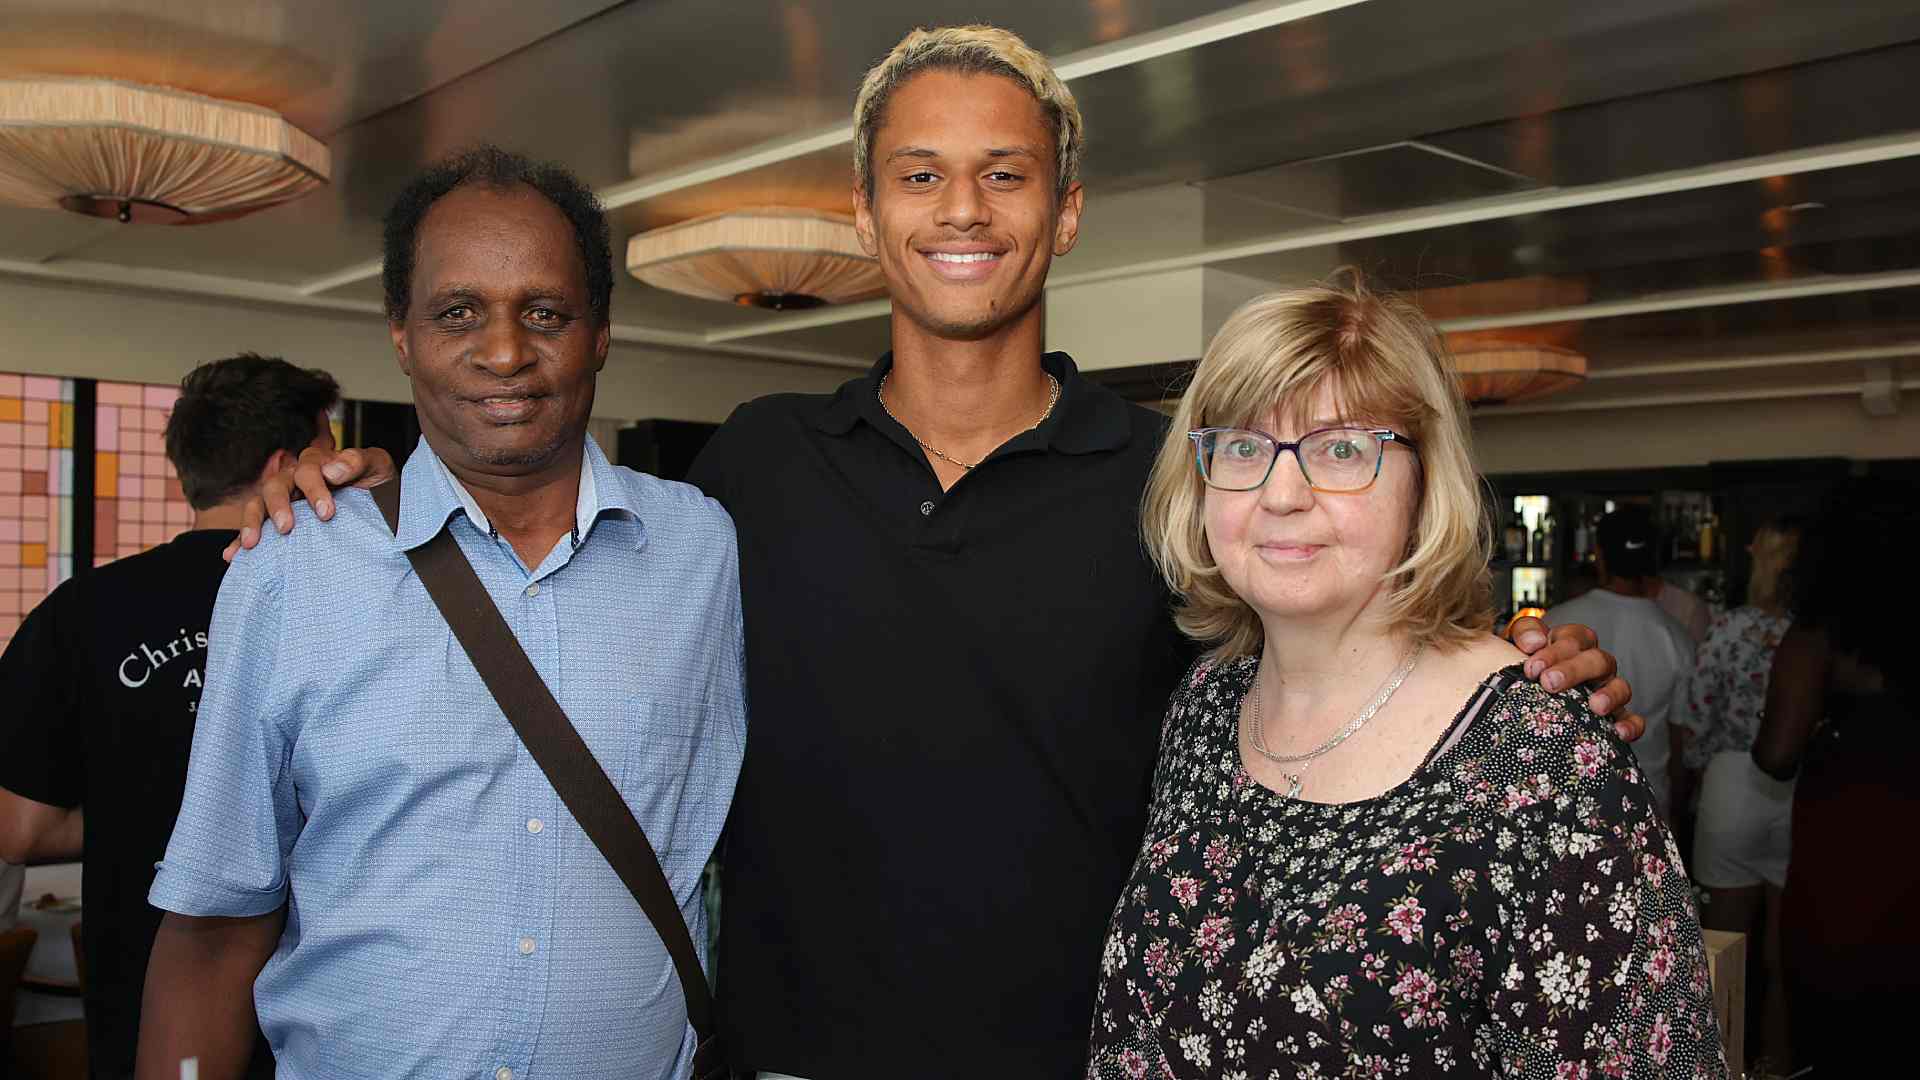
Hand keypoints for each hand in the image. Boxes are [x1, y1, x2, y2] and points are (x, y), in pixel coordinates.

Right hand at [223, 446, 397, 560]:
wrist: (385, 505)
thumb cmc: (378, 482)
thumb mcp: (376, 465)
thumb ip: (357, 461)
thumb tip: (331, 470)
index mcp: (317, 464)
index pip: (306, 470)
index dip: (314, 489)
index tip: (327, 512)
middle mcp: (295, 480)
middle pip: (276, 486)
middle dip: (278, 506)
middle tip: (287, 528)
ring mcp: (285, 502)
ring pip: (258, 504)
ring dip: (252, 521)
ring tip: (252, 543)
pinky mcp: (279, 522)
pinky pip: (255, 529)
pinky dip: (241, 540)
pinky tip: (233, 555)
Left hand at [1507, 617, 1644, 742]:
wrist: (1520, 690)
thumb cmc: (1527, 667)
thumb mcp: (1517, 641)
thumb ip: (1525, 633)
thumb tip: (1535, 642)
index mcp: (1573, 643)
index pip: (1573, 638)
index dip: (1554, 651)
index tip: (1532, 668)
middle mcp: (1595, 665)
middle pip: (1597, 660)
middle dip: (1574, 671)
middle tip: (1550, 683)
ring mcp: (1608, 689)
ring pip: (1621, 687)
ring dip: (1610, 695)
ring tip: (1596, 707)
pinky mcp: (1615, 716)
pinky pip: (1632, 719)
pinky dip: (1631, 725)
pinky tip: (1619, 733)